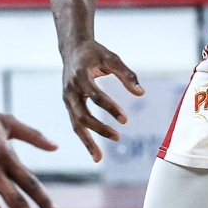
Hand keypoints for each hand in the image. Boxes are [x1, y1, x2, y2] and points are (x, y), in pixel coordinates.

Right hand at [61, 41, 145, 160]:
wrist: (73, 49)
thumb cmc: (95, 53)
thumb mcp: (112, 58)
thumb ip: (127, 74)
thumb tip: (141, 93)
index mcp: (80, 76)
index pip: (95, 96)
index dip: (110, 108)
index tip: (125, 119)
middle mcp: (70, 90)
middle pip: (82, 115)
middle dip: (98, 128)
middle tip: (117, 138)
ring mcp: (67, 98)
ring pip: (75, 124)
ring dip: (87, 141)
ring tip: (99, 158)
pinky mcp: (68, 104)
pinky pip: (75, 124)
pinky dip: (84, 138)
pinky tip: (95, 152)